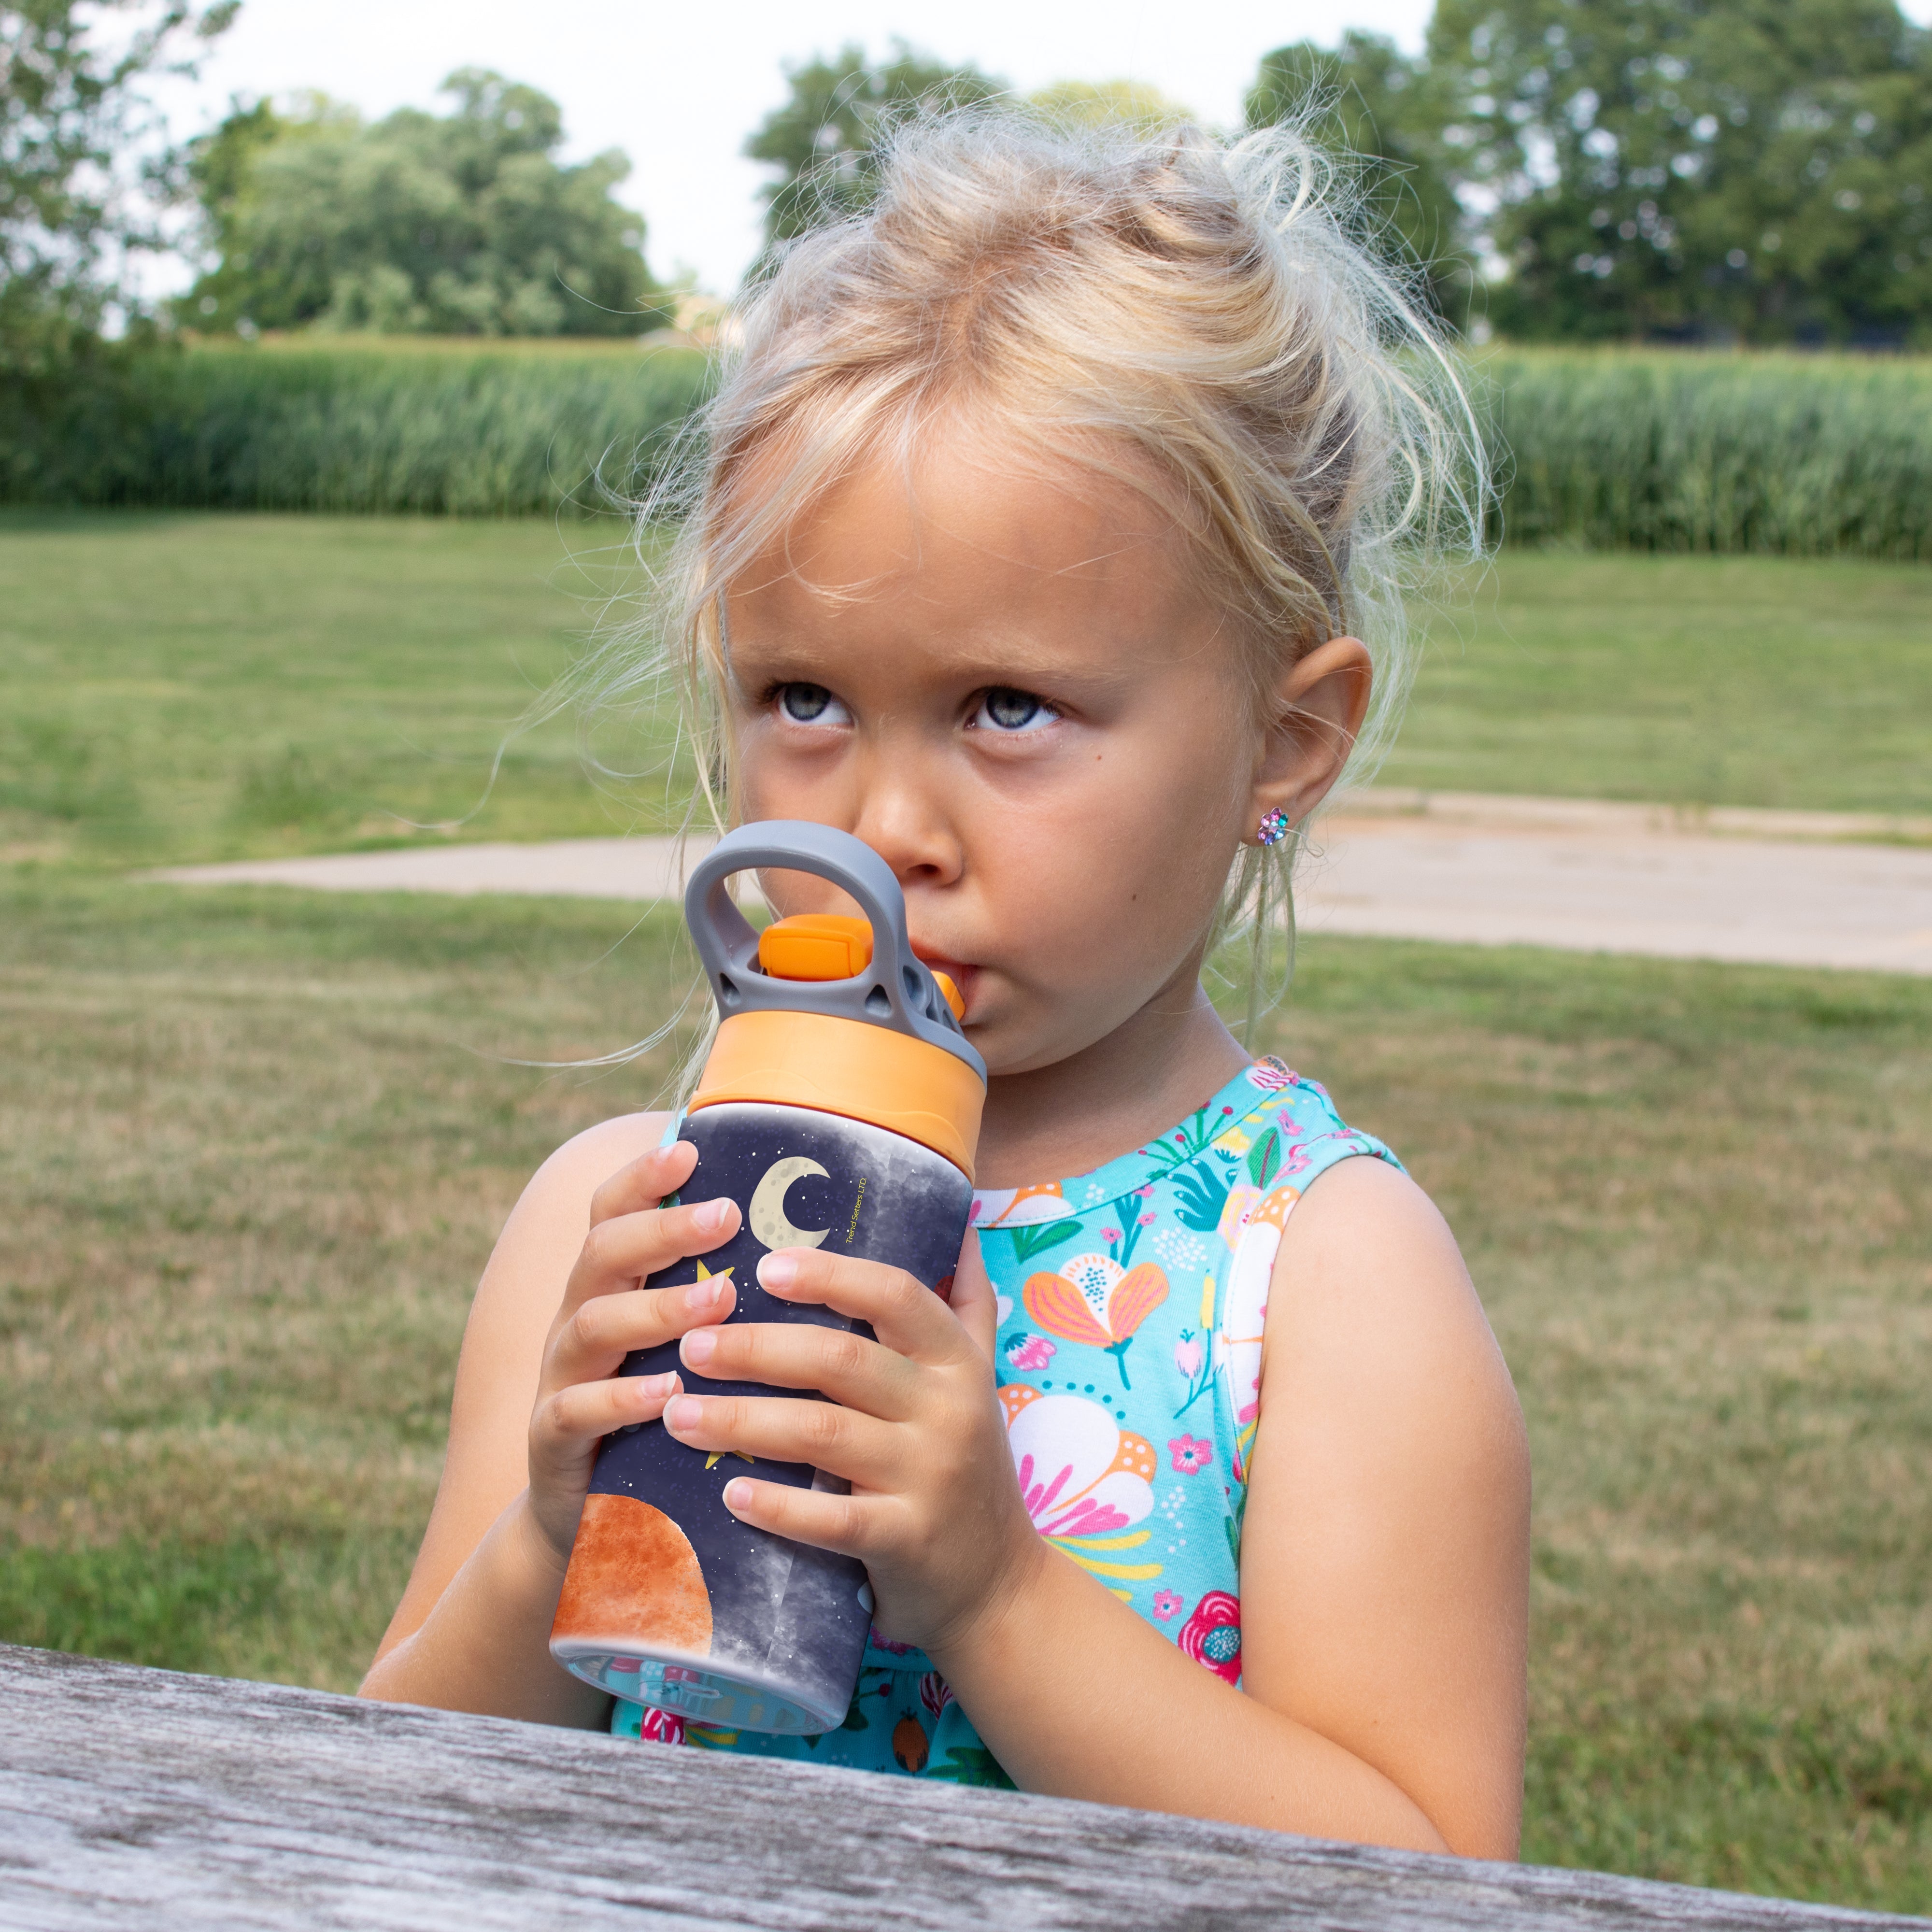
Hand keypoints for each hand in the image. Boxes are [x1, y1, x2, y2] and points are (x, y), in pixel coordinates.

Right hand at [526, 1140, 741, 1567]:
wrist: (595, 1521)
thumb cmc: (667, 1414)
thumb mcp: (687, 1347)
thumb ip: (719, 1293)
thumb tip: (802, 1237)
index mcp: (612, 1286)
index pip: (614, 1213)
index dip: (644, 1178)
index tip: (691, 1151)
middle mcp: (580, 1319)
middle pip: (604, 1253)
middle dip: (663, 1230)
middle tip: (726, 1216)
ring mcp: (562, 1378)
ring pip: (592, 1324)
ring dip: (656, 1308)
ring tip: (717, 1301)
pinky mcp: (554, 1440)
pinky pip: (577, 1410)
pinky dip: (621, 1398)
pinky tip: (666, 1393)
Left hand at [661, 1232, 1043, 1658]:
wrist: (999, 1585)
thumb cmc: (970, 1467)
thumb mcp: (980, 1380)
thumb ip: (967, 1305)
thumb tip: (959, 1225)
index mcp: (957, 1362)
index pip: (896, 1296)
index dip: (830, 1277)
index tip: (762, 1267)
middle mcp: (948, 1410)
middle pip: (842, 1360)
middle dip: (757, 1348)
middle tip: (690, 1344)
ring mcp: (928, 1477)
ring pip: (825, 1433)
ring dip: (743, 1419)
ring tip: (677, 1411)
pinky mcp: (906, 1540)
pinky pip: (833, 1519)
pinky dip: (779, 1506)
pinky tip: (728, 1492)